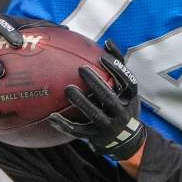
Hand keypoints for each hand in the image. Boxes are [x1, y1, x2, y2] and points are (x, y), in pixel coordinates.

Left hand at [48, 40, 146, 160]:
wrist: (127, 140)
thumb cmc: (123, 105)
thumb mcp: (126, 90)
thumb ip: (119, 67)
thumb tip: (107, 41)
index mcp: (130, 99)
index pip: (128, 82)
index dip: (117, 70)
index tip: (102, 56)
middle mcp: (122, 113)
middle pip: (109, 98)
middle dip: (96, 84)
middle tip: (81, 69)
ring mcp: (109, 127)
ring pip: (94, 115)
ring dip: (81, 102)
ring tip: (68, 89)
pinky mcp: (96, 137)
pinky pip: (78, 131)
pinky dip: (64, 125)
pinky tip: (51, 117)